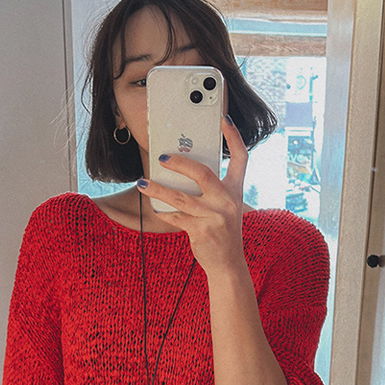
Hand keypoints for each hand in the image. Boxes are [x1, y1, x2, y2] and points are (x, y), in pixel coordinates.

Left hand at [137, 116, 248, 276]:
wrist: (228, 264)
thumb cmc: (222, 231)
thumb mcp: (224, 207)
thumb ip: (211, 189)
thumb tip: (180, 170)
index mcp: (235, 191)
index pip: (241, 158)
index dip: (234, 137)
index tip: (223, 120)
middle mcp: (228, 201)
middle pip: (202, 173)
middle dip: (180, 162)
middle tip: (162, 157)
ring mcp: (215, 217)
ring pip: (180, 197)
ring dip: (158, 189)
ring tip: (143, 183)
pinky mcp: (201, 231)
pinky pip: (175, 217)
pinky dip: (162, 211)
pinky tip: (153, 207)